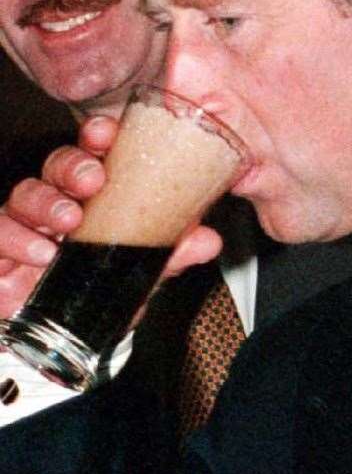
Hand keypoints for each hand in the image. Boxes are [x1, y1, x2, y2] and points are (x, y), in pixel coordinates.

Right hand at [0, 115, 222, 320]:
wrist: (50, 340)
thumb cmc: (92, 291)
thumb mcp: (136, 277)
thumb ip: (167, 258)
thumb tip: (209, 240)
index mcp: (90, 198)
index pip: (91, 153)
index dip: (96, 136)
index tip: (107, 133)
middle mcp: (54, 202)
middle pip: (56, 165)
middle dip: (74, 166)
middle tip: (93, 180)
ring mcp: (23, 225)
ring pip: (24, 194)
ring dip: (47, 202)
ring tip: (69, 220)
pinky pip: (0, 233)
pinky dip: (18, 240)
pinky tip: (41, 252)